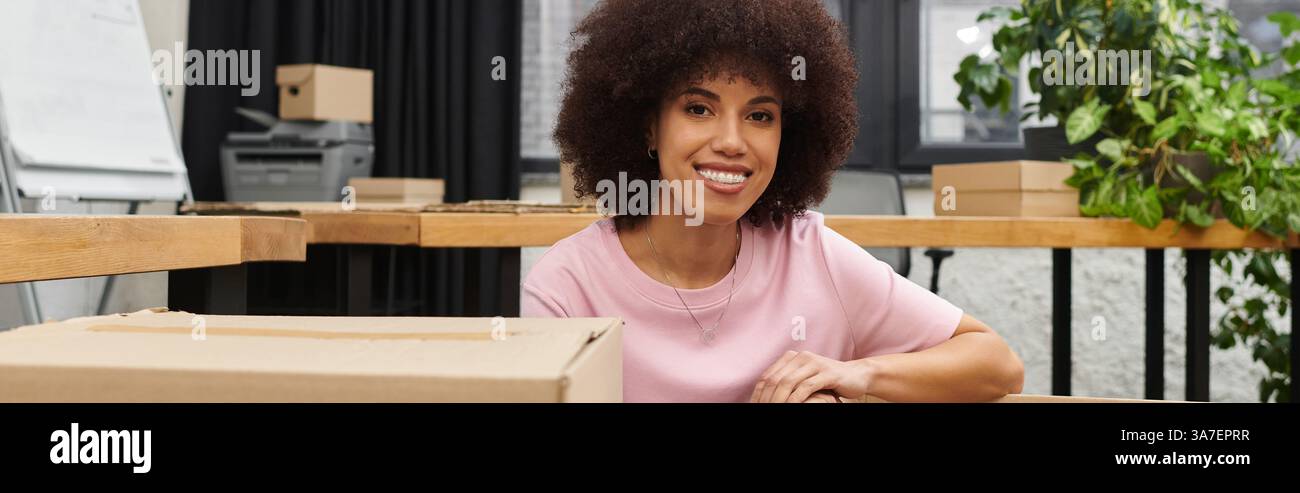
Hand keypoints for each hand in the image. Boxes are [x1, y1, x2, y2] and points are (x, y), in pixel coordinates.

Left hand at [750, 350, 873, 402]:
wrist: (857, 375)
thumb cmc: (828, 381)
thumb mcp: (804, 379)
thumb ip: (787, 383)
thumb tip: (764, 396)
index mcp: (791, 357)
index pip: (767, 376)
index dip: (758, 393)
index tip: (754, 406)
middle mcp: (801, 357)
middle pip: (775, 379)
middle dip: (767, 398)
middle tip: (762, 410)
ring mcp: (814, 363)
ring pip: (788, 382)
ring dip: (778, 399)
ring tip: (773, 410)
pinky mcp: (827, 373)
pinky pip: (806, 386)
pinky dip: (795, 399)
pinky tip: (790, 407)